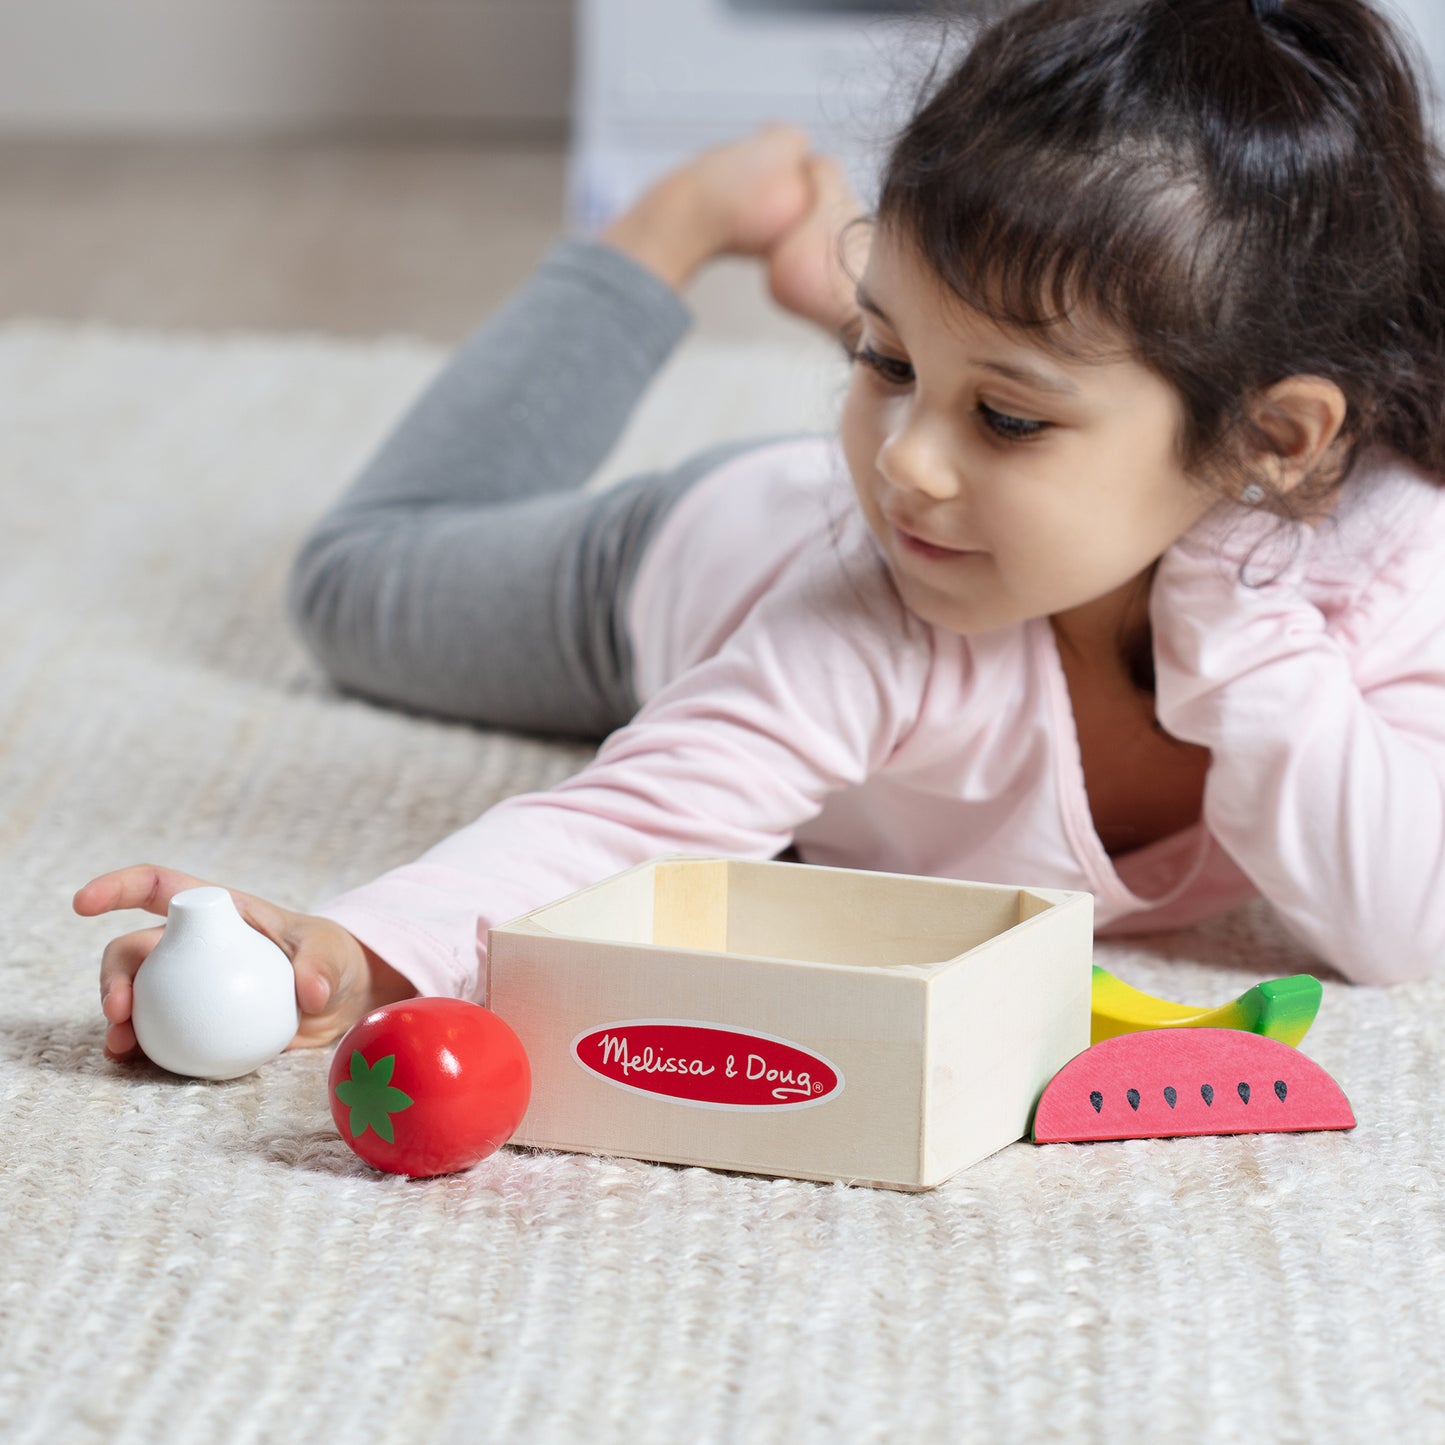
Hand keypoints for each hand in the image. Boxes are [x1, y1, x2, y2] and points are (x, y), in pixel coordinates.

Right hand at [74, 864, 416, 1064]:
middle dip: (114, 975)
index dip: (118, 887)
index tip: (83, 904)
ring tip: (120, 1045)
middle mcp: (193, 948)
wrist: (342, 1005)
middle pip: (134, 950)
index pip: (159, 888)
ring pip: (137, 996)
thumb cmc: (335, 961)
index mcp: (218, 913)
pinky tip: (135, 1065)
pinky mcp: (195, 1025)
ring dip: (119, 1018)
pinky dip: (141, 1049)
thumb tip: (310, 995)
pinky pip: (158, 1035)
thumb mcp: (335, 953)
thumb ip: (322, 966)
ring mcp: (189, 988)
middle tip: (119, 1009)